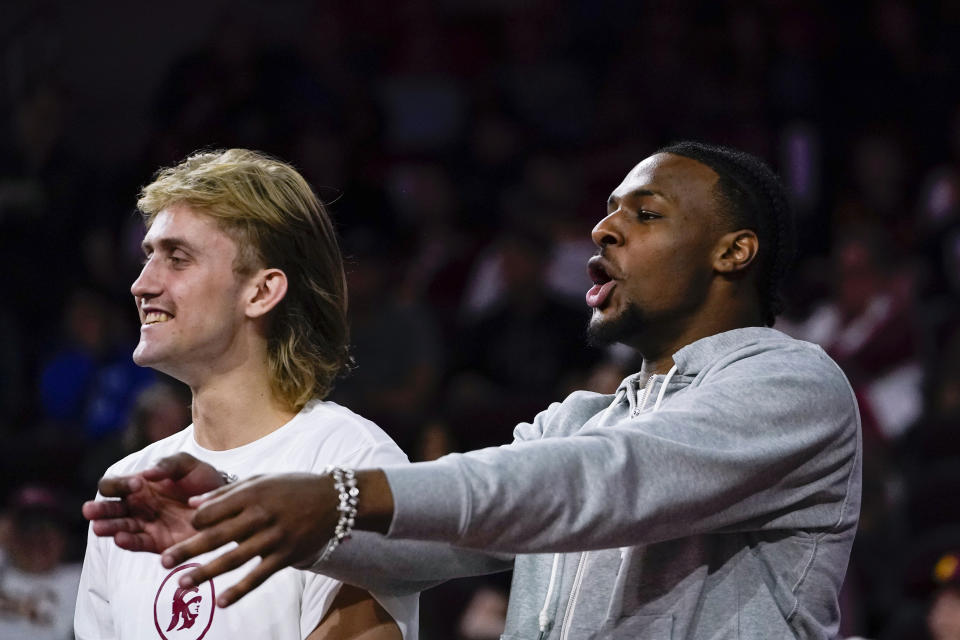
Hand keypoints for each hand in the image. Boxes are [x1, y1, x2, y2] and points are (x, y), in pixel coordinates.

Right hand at [82, 452, 225, 552]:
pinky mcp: (157, 543)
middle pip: (110, 509)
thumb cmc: (203, 479)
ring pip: (119, 528)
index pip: (114, 485)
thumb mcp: (187, 465)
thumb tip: (145, 474)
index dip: (119, 485)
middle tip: (91, 511)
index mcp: (139, 486)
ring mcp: (146, 525)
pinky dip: (128, 542)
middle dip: (100, 510)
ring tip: (100, 528)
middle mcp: (137, 506)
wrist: (226, 502)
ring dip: (108, 528)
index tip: (137, 485)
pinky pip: (138, 544)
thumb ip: (167, 465)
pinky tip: (121, 539)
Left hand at [161, 473, 338, 607]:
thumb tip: (192, 506)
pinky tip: (221, 601)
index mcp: (251, 494)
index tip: (183, 529)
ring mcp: (273, 538)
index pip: (212, 511)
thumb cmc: (293, 486)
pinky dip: (239, 590)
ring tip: (182, 585)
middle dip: (187, 551)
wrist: (335, 499)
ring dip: (205, 574)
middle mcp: (260, 516)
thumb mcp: (261, 479)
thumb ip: (226, 492)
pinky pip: (258, 576)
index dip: (194, 522)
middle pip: (216, 537)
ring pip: (233, 560)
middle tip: (163, 563)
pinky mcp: (286, 556)